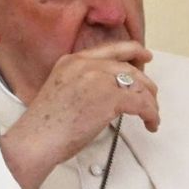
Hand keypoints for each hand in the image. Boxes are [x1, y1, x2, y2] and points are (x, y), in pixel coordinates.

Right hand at [0, 41, 158, 188]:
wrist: (35, 139)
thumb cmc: (44, 126)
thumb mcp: (61, 90)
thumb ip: (82, 82)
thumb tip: (106, 93)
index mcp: (72, 60)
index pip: (111, 49)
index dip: (134, 51)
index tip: (145, 57)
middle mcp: (86, 64)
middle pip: (129, 67)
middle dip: (146, 83)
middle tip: (152, 95)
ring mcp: (98, 79)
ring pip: (138, 85)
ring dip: (150, 102)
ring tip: (151, 116)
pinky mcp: (110, 97)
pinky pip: (141, 103)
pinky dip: (150, 114)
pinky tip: (150, 123)